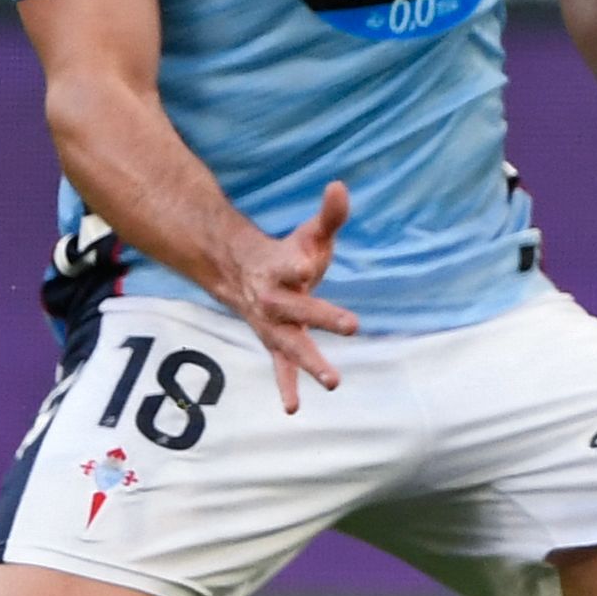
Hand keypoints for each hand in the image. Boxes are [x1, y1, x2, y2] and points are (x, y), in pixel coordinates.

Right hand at [217, 180, 359, 411]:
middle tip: (352, 325)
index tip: (304, 264)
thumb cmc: (287, 255)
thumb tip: (340, 185)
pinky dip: (286, 386)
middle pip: (297, 310)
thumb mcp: (308, 234)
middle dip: (323, 317)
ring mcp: (273, 325)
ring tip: (333, 382)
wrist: (244, 277)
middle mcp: (274, 300)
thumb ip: (329, 214)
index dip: (294, 263)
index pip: (288, 265)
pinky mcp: (275, 343)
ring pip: (291, 345)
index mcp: (280, 268)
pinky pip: (280, 367)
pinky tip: (292, 409)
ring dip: (311, 363)